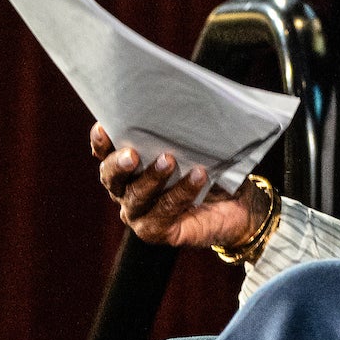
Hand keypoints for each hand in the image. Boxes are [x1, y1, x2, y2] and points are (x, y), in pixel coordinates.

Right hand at [90, 125, 259, 248]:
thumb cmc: (211, 170)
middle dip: (118, 164)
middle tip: (132, 153)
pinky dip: (181, 193)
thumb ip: (178, 133)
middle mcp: (126, 192)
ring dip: (152, 177)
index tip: (103, 127)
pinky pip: (163, 213)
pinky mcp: (157, 232)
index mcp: (128, 168)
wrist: (238, 206)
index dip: (100, 143)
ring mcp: (139, 214)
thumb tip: (181, 107)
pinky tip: (198, 176)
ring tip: (169, 160)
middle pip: (111, 178)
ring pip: (136, 196)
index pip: (105, 154)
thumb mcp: (195, 148)